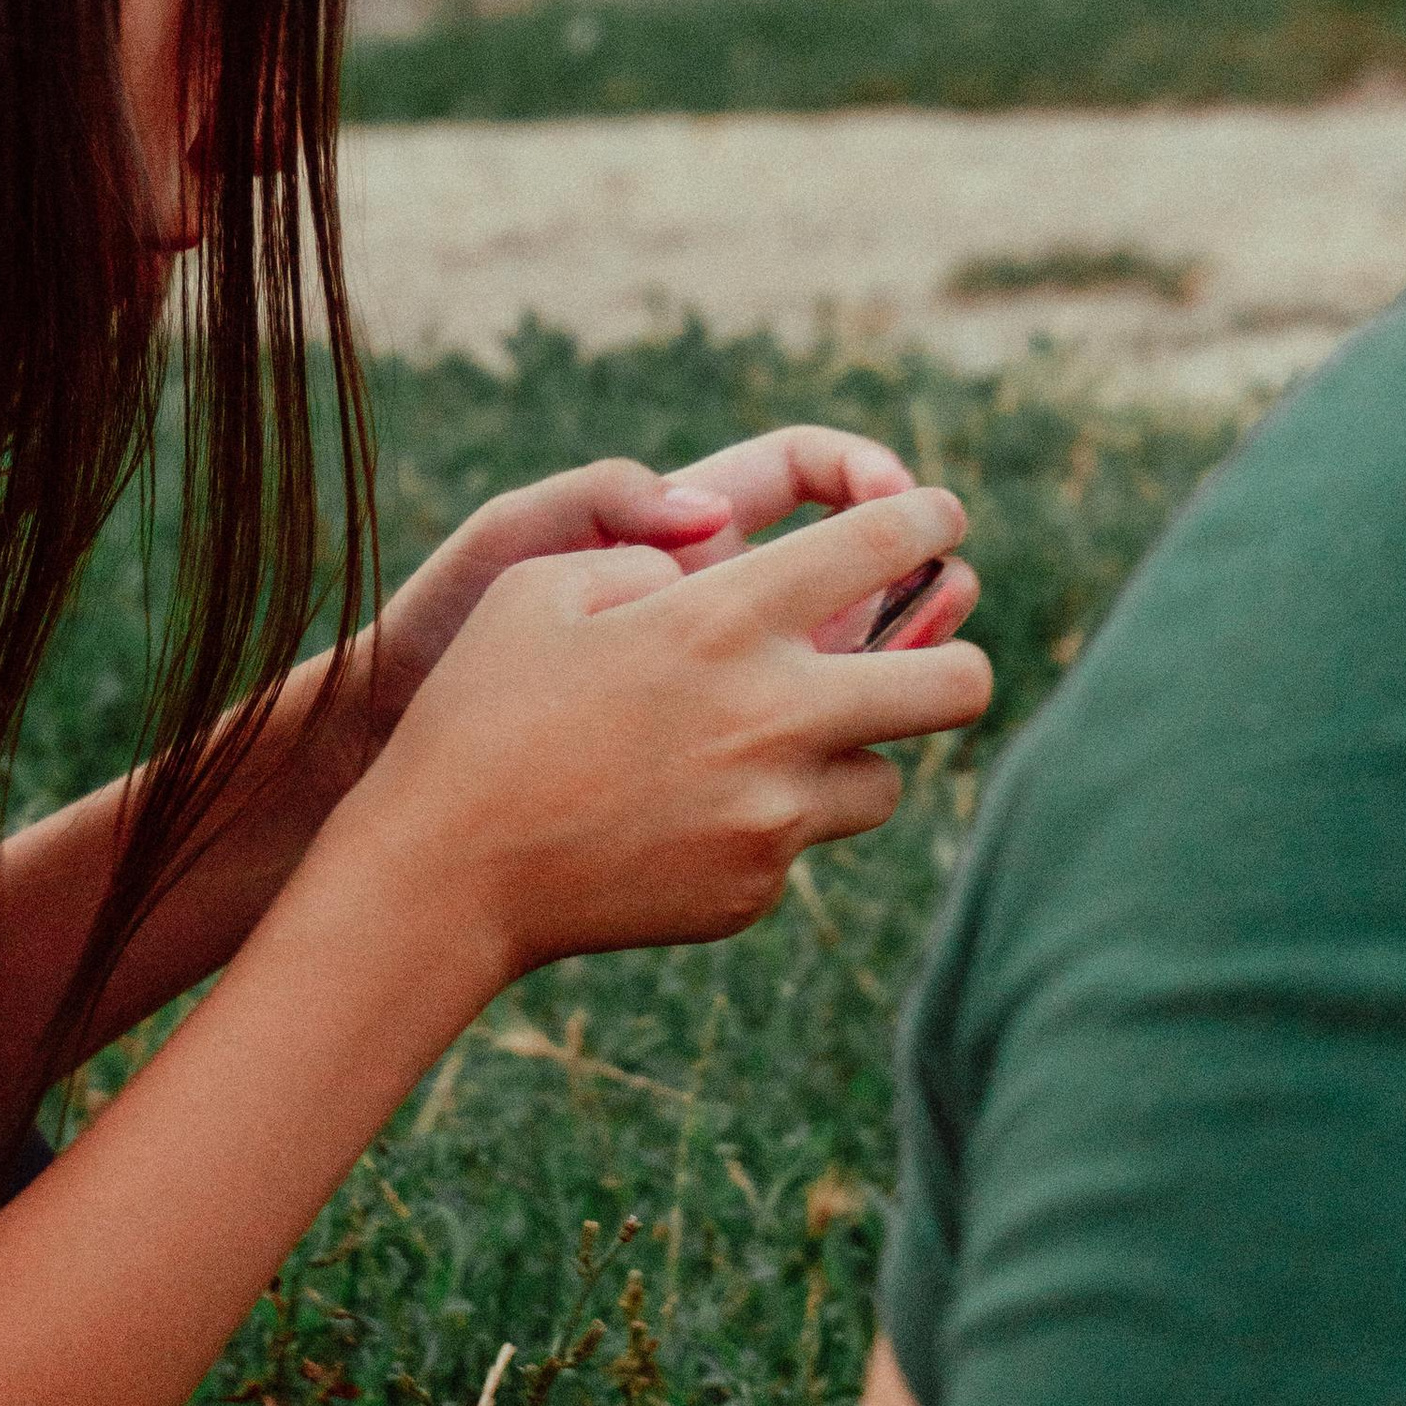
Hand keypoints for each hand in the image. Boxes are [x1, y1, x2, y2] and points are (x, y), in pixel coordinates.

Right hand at [342, 487, 992, 985]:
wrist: (445, 875)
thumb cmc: (479, 713)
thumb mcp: (538, 585)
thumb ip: (644, 555)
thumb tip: (711, 561)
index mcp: (725, 620)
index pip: (883, 543)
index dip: (930, 517)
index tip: (942, 517)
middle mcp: (775, 715)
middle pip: (959, 687)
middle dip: (961, 659)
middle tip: (934, 654)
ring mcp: (774, 814)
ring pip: (887, 779)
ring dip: (850, 755)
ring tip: (776, 748)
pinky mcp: (755, 888)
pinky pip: (800, 844)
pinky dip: (765, 823)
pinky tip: (685, 814)